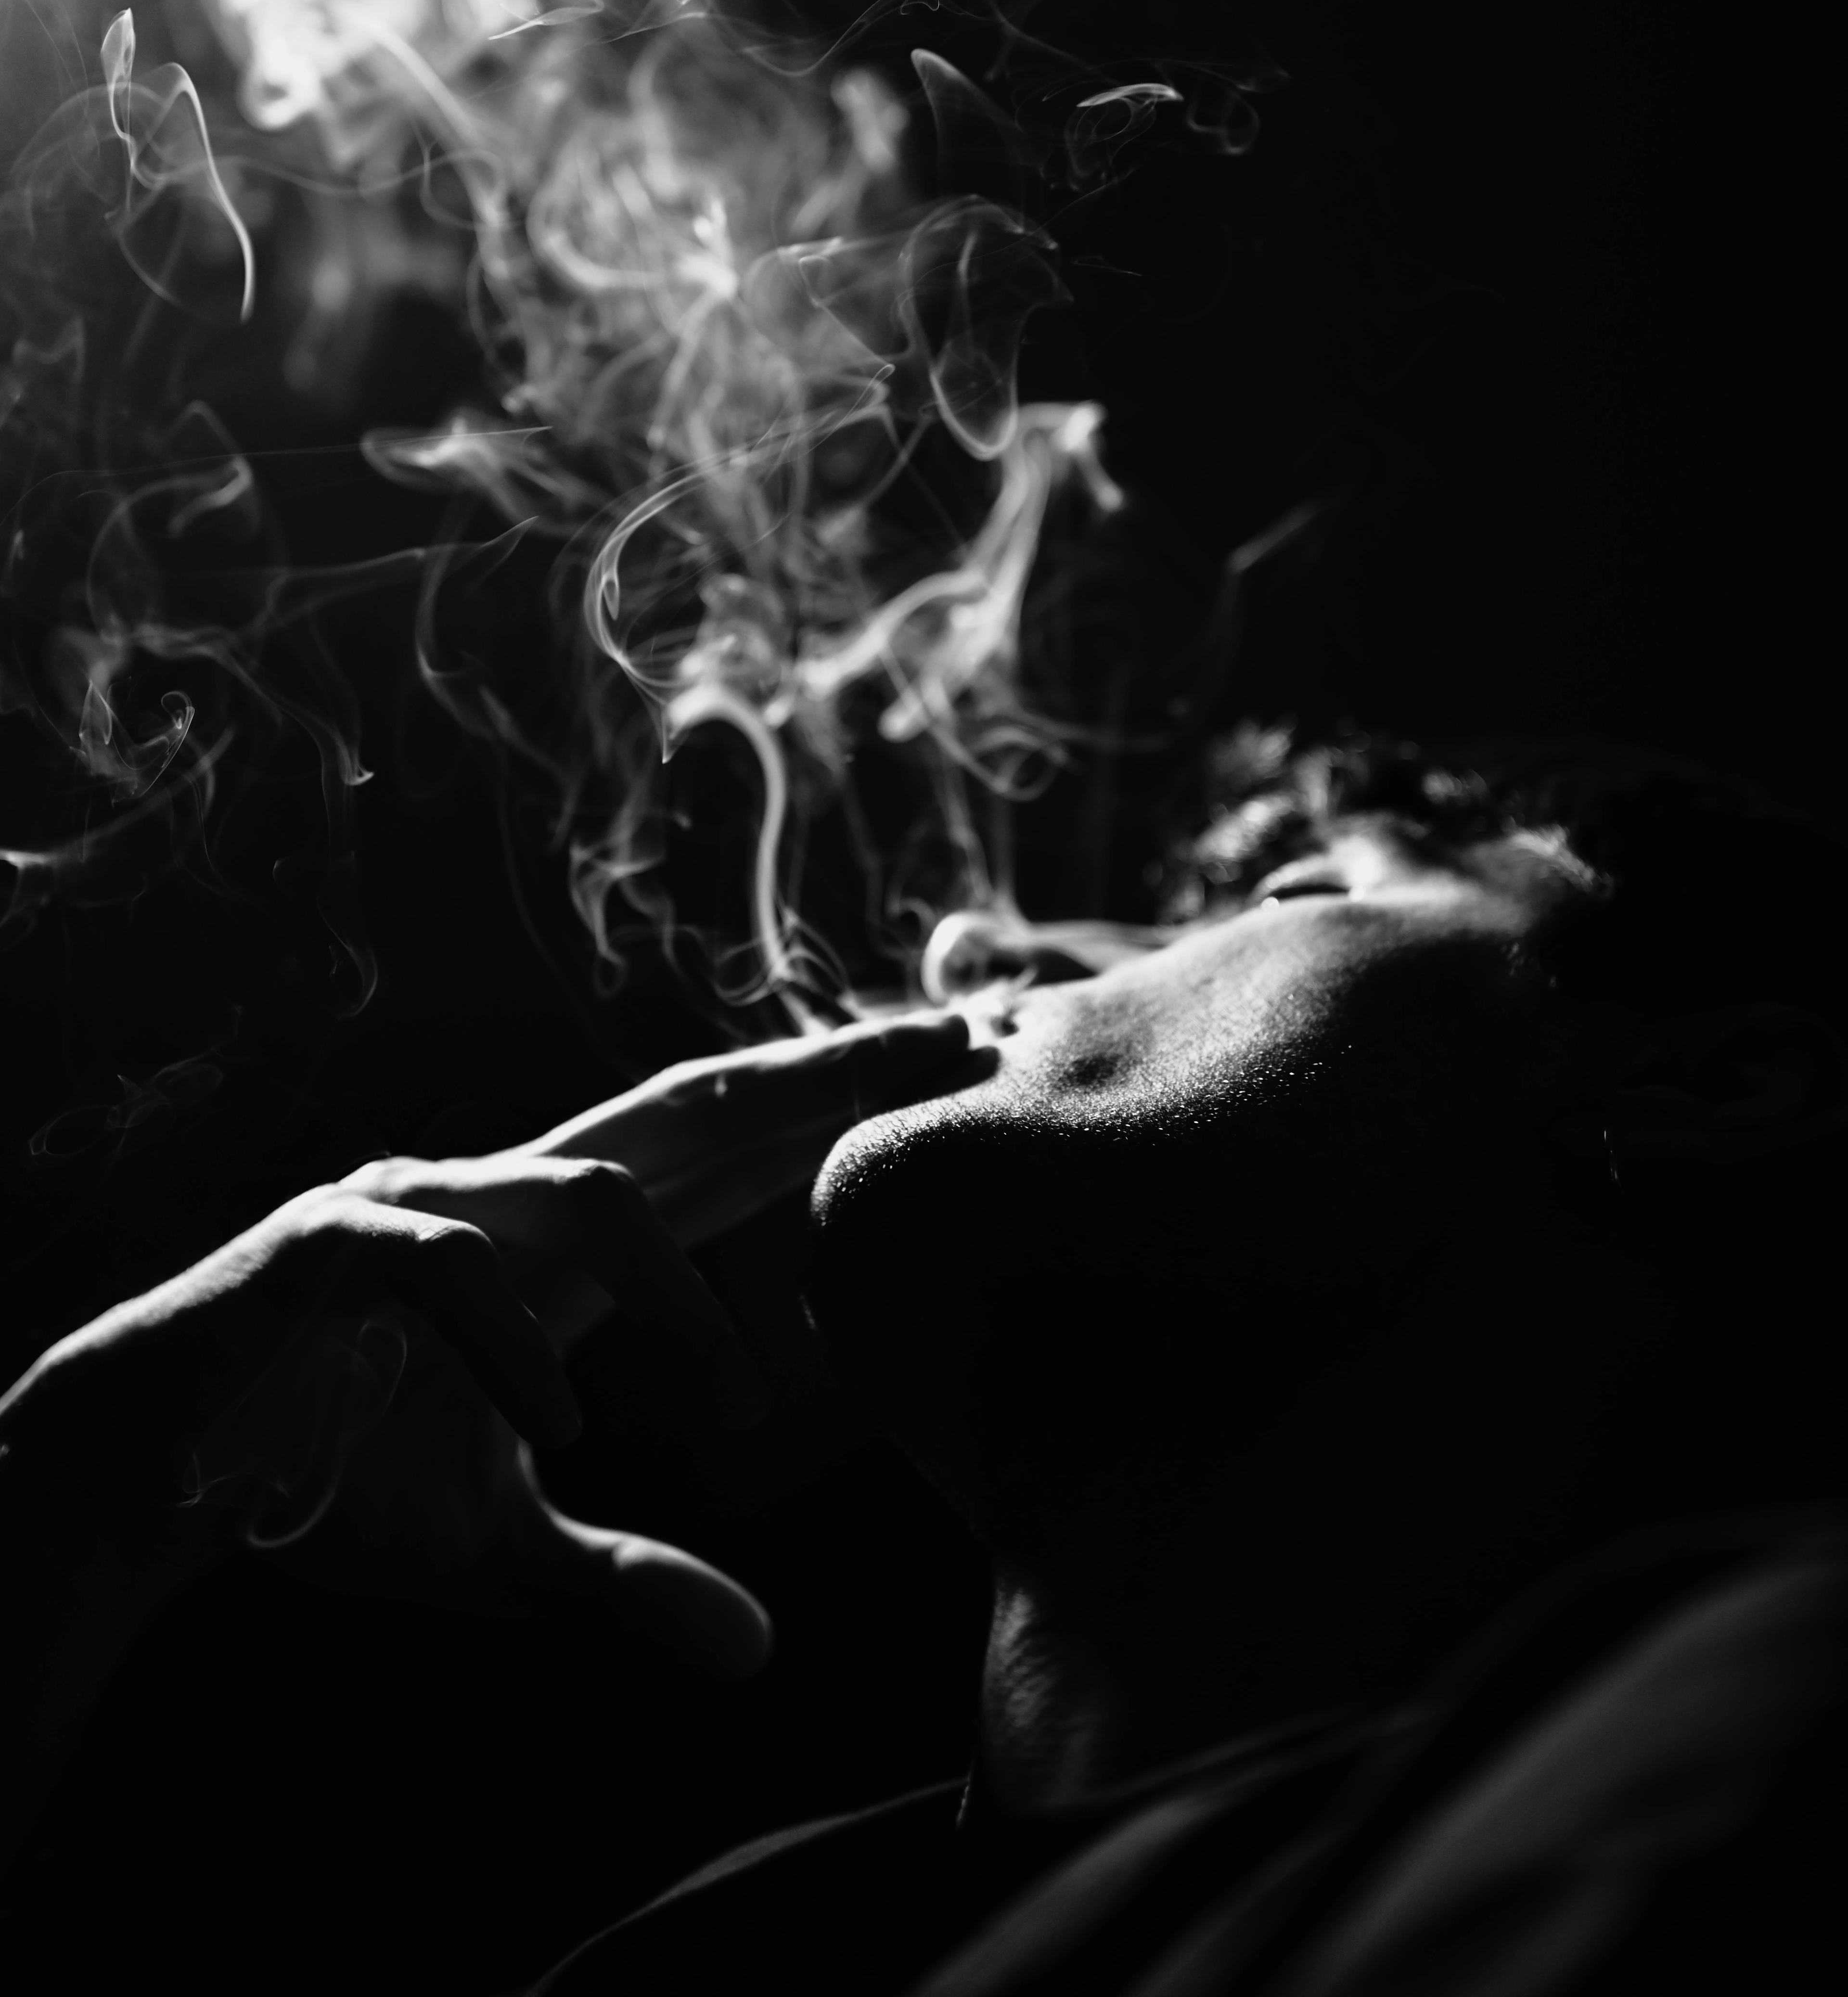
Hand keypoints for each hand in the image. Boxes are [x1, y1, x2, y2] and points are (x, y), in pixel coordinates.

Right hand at [1, 1011, 980, 1638]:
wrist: (156, 1464)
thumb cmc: (336, 1481)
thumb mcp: (505, 1547)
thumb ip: (626, 1579)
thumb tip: (755, 1650)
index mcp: (562, 1237)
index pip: (729, 1148)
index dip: (838, 1102)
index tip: (958, 1065)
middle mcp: (510, 1193)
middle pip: (695, 1109)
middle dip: (828, 1077)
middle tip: (960, 1045)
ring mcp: (422, 1207)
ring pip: (583, 1183)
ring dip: (675, 1283)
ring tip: (738, 1391)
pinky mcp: (332, 1253)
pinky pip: (440, 1274)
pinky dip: (506, 1352)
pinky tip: (557, 1434)